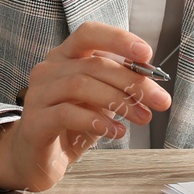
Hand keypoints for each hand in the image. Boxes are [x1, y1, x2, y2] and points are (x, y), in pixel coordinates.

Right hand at [0, 22, 171, 192]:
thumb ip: (118, 87)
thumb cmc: (71, 125)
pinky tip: (116, 131)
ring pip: (81, 85)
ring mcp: (37, 94)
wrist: (36, 159)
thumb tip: (152, 83)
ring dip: (118, 100)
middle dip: (132, 81)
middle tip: (160, 100)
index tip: (147, 54)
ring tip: (142, 117)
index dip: (118, 39)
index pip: (89, 34)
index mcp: (64, 56)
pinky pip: (66, 113)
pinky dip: (96, 121)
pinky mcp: (34, 122)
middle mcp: (48, 69)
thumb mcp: (99, 101)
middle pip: (94, 63)